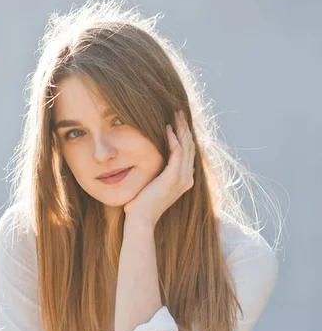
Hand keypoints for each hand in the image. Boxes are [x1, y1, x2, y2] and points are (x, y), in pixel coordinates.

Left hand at [123, 109, 195, 227]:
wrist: (141, 220)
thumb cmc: (142, 204)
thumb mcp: (153, 185)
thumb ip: (158, 173)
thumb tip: (154, 162)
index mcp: (184, 180)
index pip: (189, 152)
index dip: (185, 135)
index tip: (178, 120)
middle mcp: (187, 179)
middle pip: (191, 146)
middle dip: (185, 127)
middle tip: (178, 111)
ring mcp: (182, 179)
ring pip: (187, 146)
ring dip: (181, 128)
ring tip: (175, 114)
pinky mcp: (173, 178)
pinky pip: (177, 152)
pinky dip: (173, 139)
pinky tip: (167, 128)